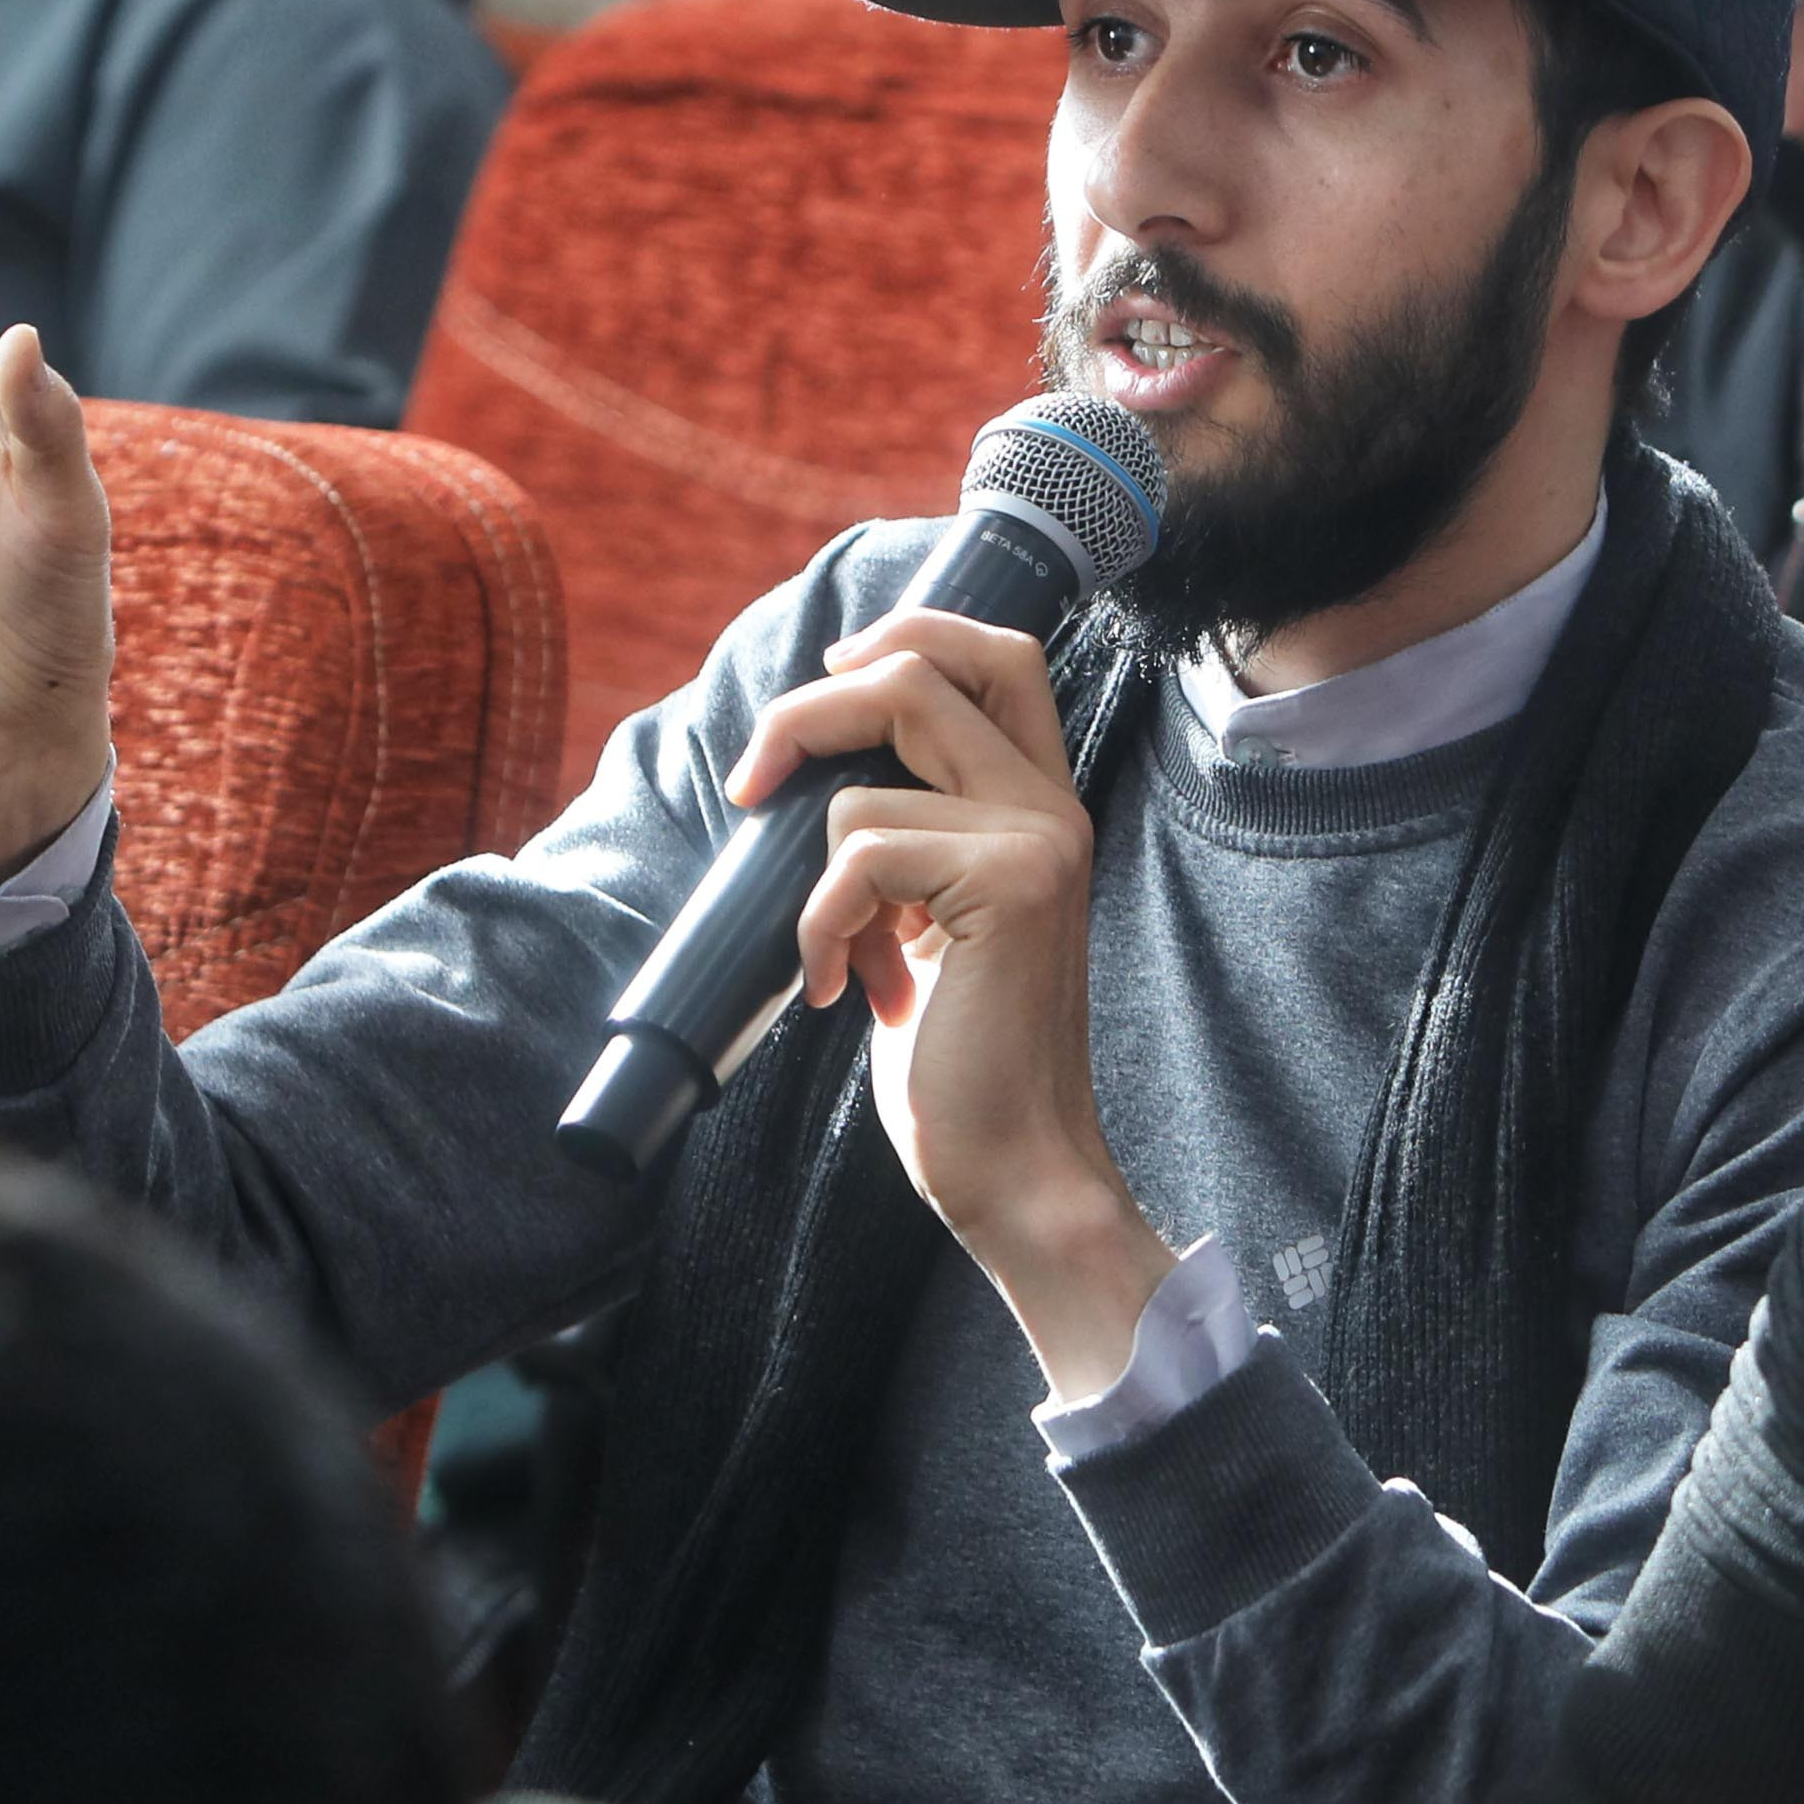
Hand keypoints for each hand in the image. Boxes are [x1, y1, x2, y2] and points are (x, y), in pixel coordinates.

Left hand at [754, 608, 1174, 1398]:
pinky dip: (823, 926)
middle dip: (808, 711)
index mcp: (1040, 807)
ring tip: (841, 962)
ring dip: (813, 884)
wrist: (1017, 1169)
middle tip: (753, 782)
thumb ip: (910, 844)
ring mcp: (1036, 841)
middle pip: (921, 670)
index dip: (905, 635)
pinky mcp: (1007, 886)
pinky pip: (857, 856)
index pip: (995, 654)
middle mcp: (1051, 807)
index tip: (827, 682)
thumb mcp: (929, 924)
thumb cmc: (960, 1060)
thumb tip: (810, 777)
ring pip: (864, 786)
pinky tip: (848, 993)